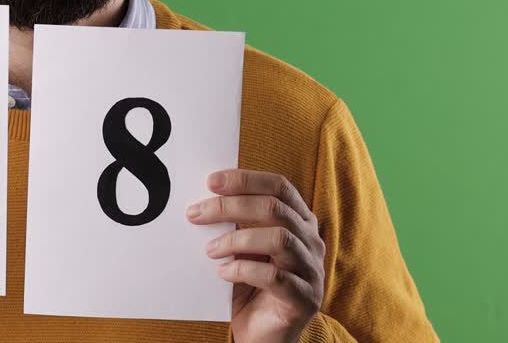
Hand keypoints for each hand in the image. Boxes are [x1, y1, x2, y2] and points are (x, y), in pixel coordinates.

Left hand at [187, 169, 325, 342]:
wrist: (264, 336)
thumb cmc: (252, 289)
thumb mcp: (243, 251)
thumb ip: (235, 225)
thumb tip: (204, 201)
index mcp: (300, 222)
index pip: (279, 187)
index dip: (246, 179)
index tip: (211, 181)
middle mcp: (311, 241)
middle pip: (275, 208)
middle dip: (230, 206)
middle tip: (196, 214)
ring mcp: (312, 270)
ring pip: (279, 238)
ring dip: (237, 239)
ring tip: (210, 249)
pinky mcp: (305, 299)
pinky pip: (275, 278)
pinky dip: (244, 270)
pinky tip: (223, 274)